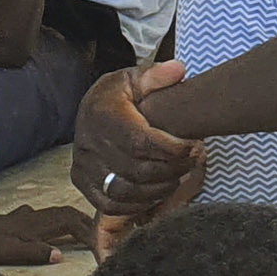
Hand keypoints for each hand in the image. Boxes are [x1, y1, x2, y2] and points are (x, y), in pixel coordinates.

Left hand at [0, 203, 94, 266]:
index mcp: (33, 225)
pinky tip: (49, 229)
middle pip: (66, 214)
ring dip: (71, 220)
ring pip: (54, 214)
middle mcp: (31, 218)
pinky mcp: (14, 221)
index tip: (103, 242)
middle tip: (102, 230)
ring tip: (83, 229)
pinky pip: (43, 218)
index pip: (69, 222)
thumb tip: (62, 256)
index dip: (88, 230)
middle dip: (85, 220)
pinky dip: (55, 223)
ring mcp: (22, 218)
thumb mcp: (7, 252)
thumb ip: (34, 253)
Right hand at [73, 60, 204, 219]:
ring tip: (178, 175)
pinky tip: (157, 191)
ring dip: (159, 189)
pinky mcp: (81, 183)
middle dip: (172, 170)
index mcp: (102, 113)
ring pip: (125, 191)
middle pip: (136, 170)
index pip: (140, 141)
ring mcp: (82, 166)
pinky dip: (138, 204)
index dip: (172, 150)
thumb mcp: (135, 78)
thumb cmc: (118, 96)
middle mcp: (88, 142)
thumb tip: (178, 71)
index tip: (195, 147)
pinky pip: (111, 204)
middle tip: (193, 162)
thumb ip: (157, 75)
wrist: (90, 110)